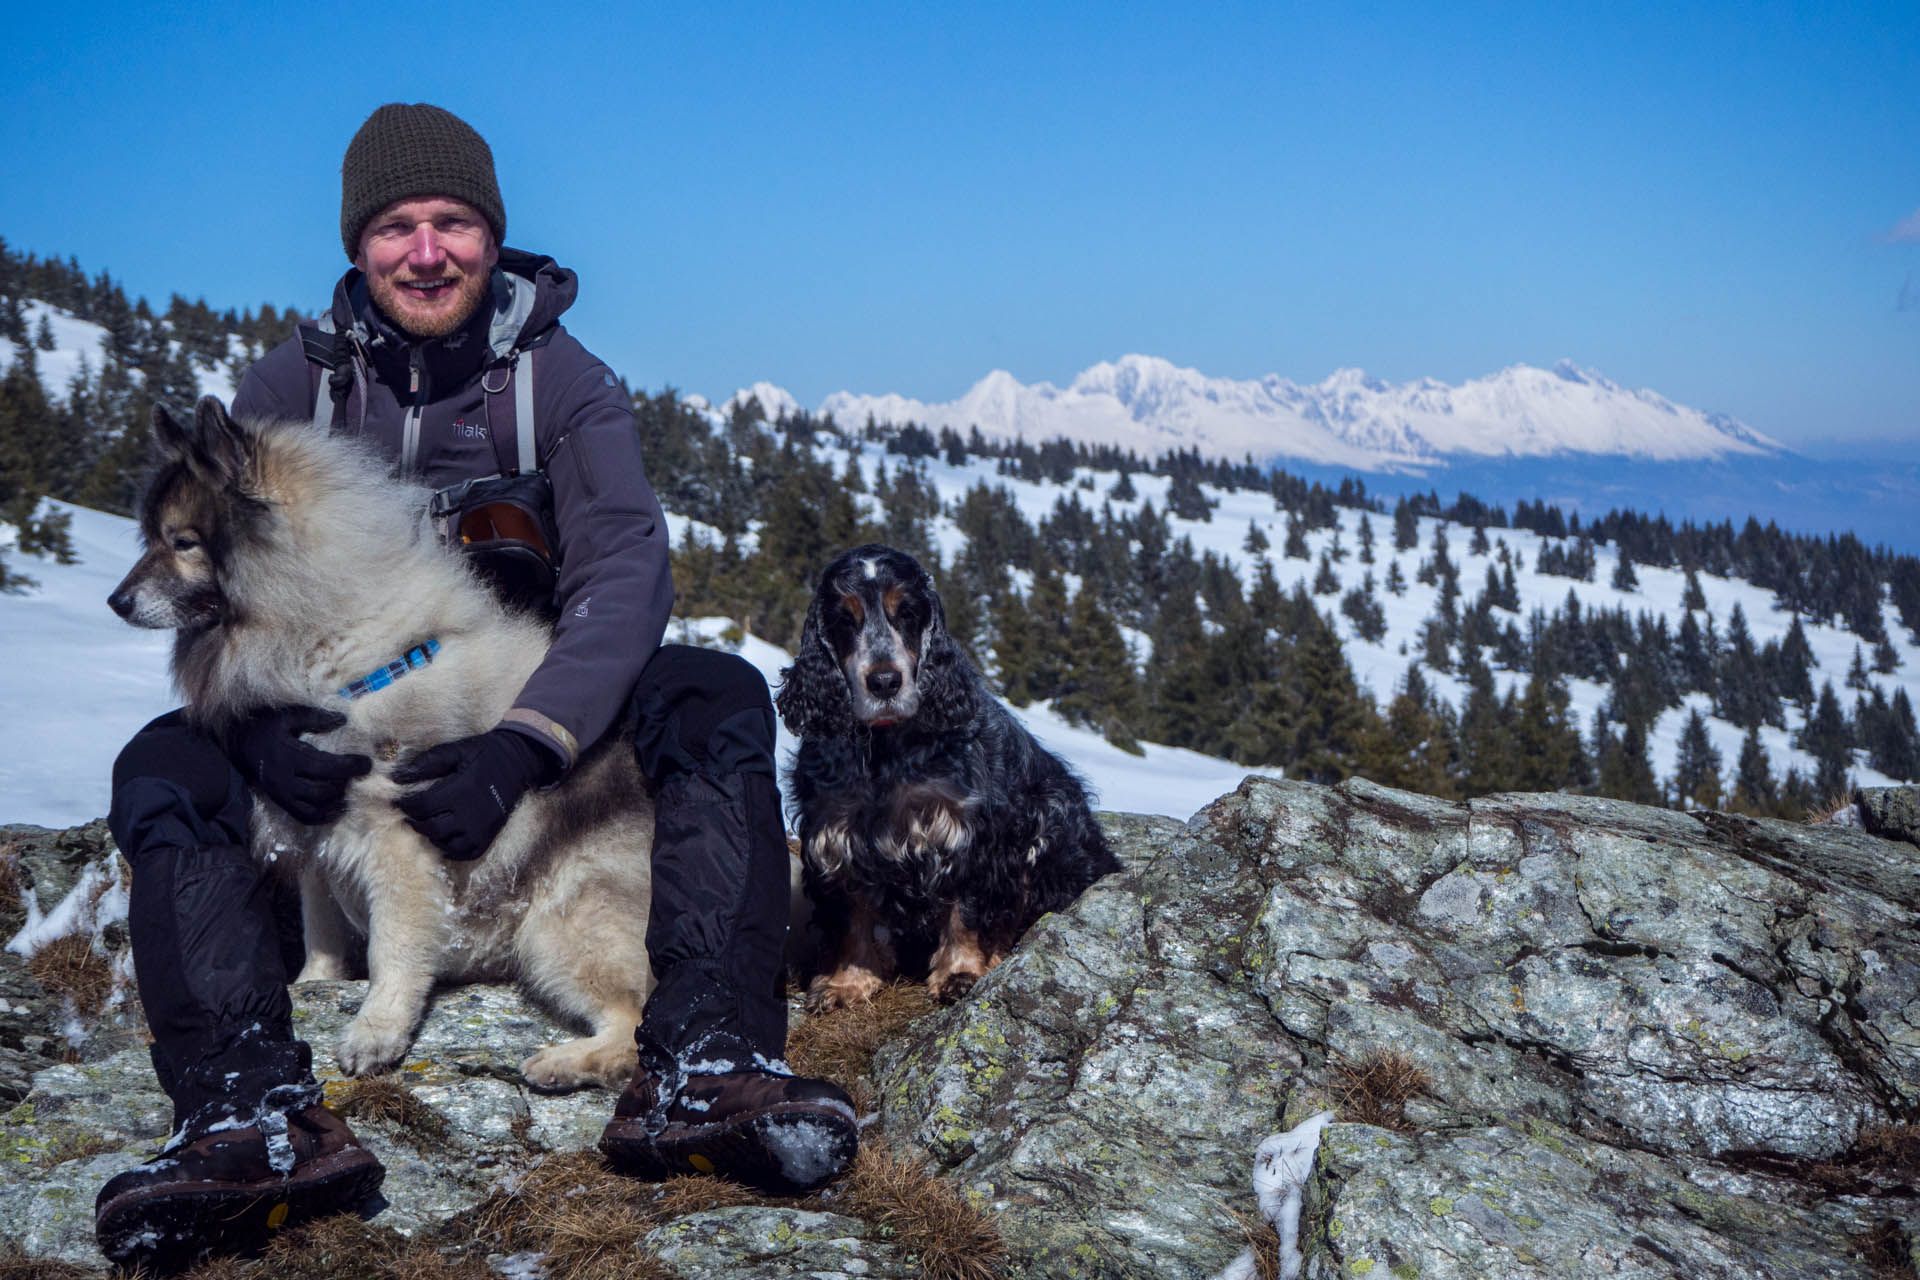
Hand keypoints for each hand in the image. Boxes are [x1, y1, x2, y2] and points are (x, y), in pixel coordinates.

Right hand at [228, 704, 371, 823]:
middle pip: (321, 790)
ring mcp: (281, 794)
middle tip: (358, 772)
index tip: (367, 762)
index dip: (349, 767)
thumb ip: (315, 717)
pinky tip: (339, 806)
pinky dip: (324, 816)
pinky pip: (305, 817)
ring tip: (349, 785)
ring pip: (314, 806)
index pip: (324, 766)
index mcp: (286, 756)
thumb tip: (343, 719)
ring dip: (336, 799)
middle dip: (345, 783)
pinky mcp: (281, 803)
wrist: (240, 745)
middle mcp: (282, 779)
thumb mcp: (288, 716)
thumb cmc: (266, 727)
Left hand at [392, 729, 558, 859]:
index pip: (422, 805)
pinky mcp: (489, 836)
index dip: (405, 804)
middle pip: (430, 827)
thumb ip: (428, 762)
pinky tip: (444, 837)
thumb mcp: (458, 750)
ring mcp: (481, 828)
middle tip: (409, 814)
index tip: (398, 801)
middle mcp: (471, 813)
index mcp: (461, 789)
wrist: (519, 762)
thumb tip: (398, 776)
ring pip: (444, 843)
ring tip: (426, 823)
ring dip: (430, 835)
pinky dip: (450, 849)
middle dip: (414, 821)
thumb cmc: (486, 754)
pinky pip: (464, 853)